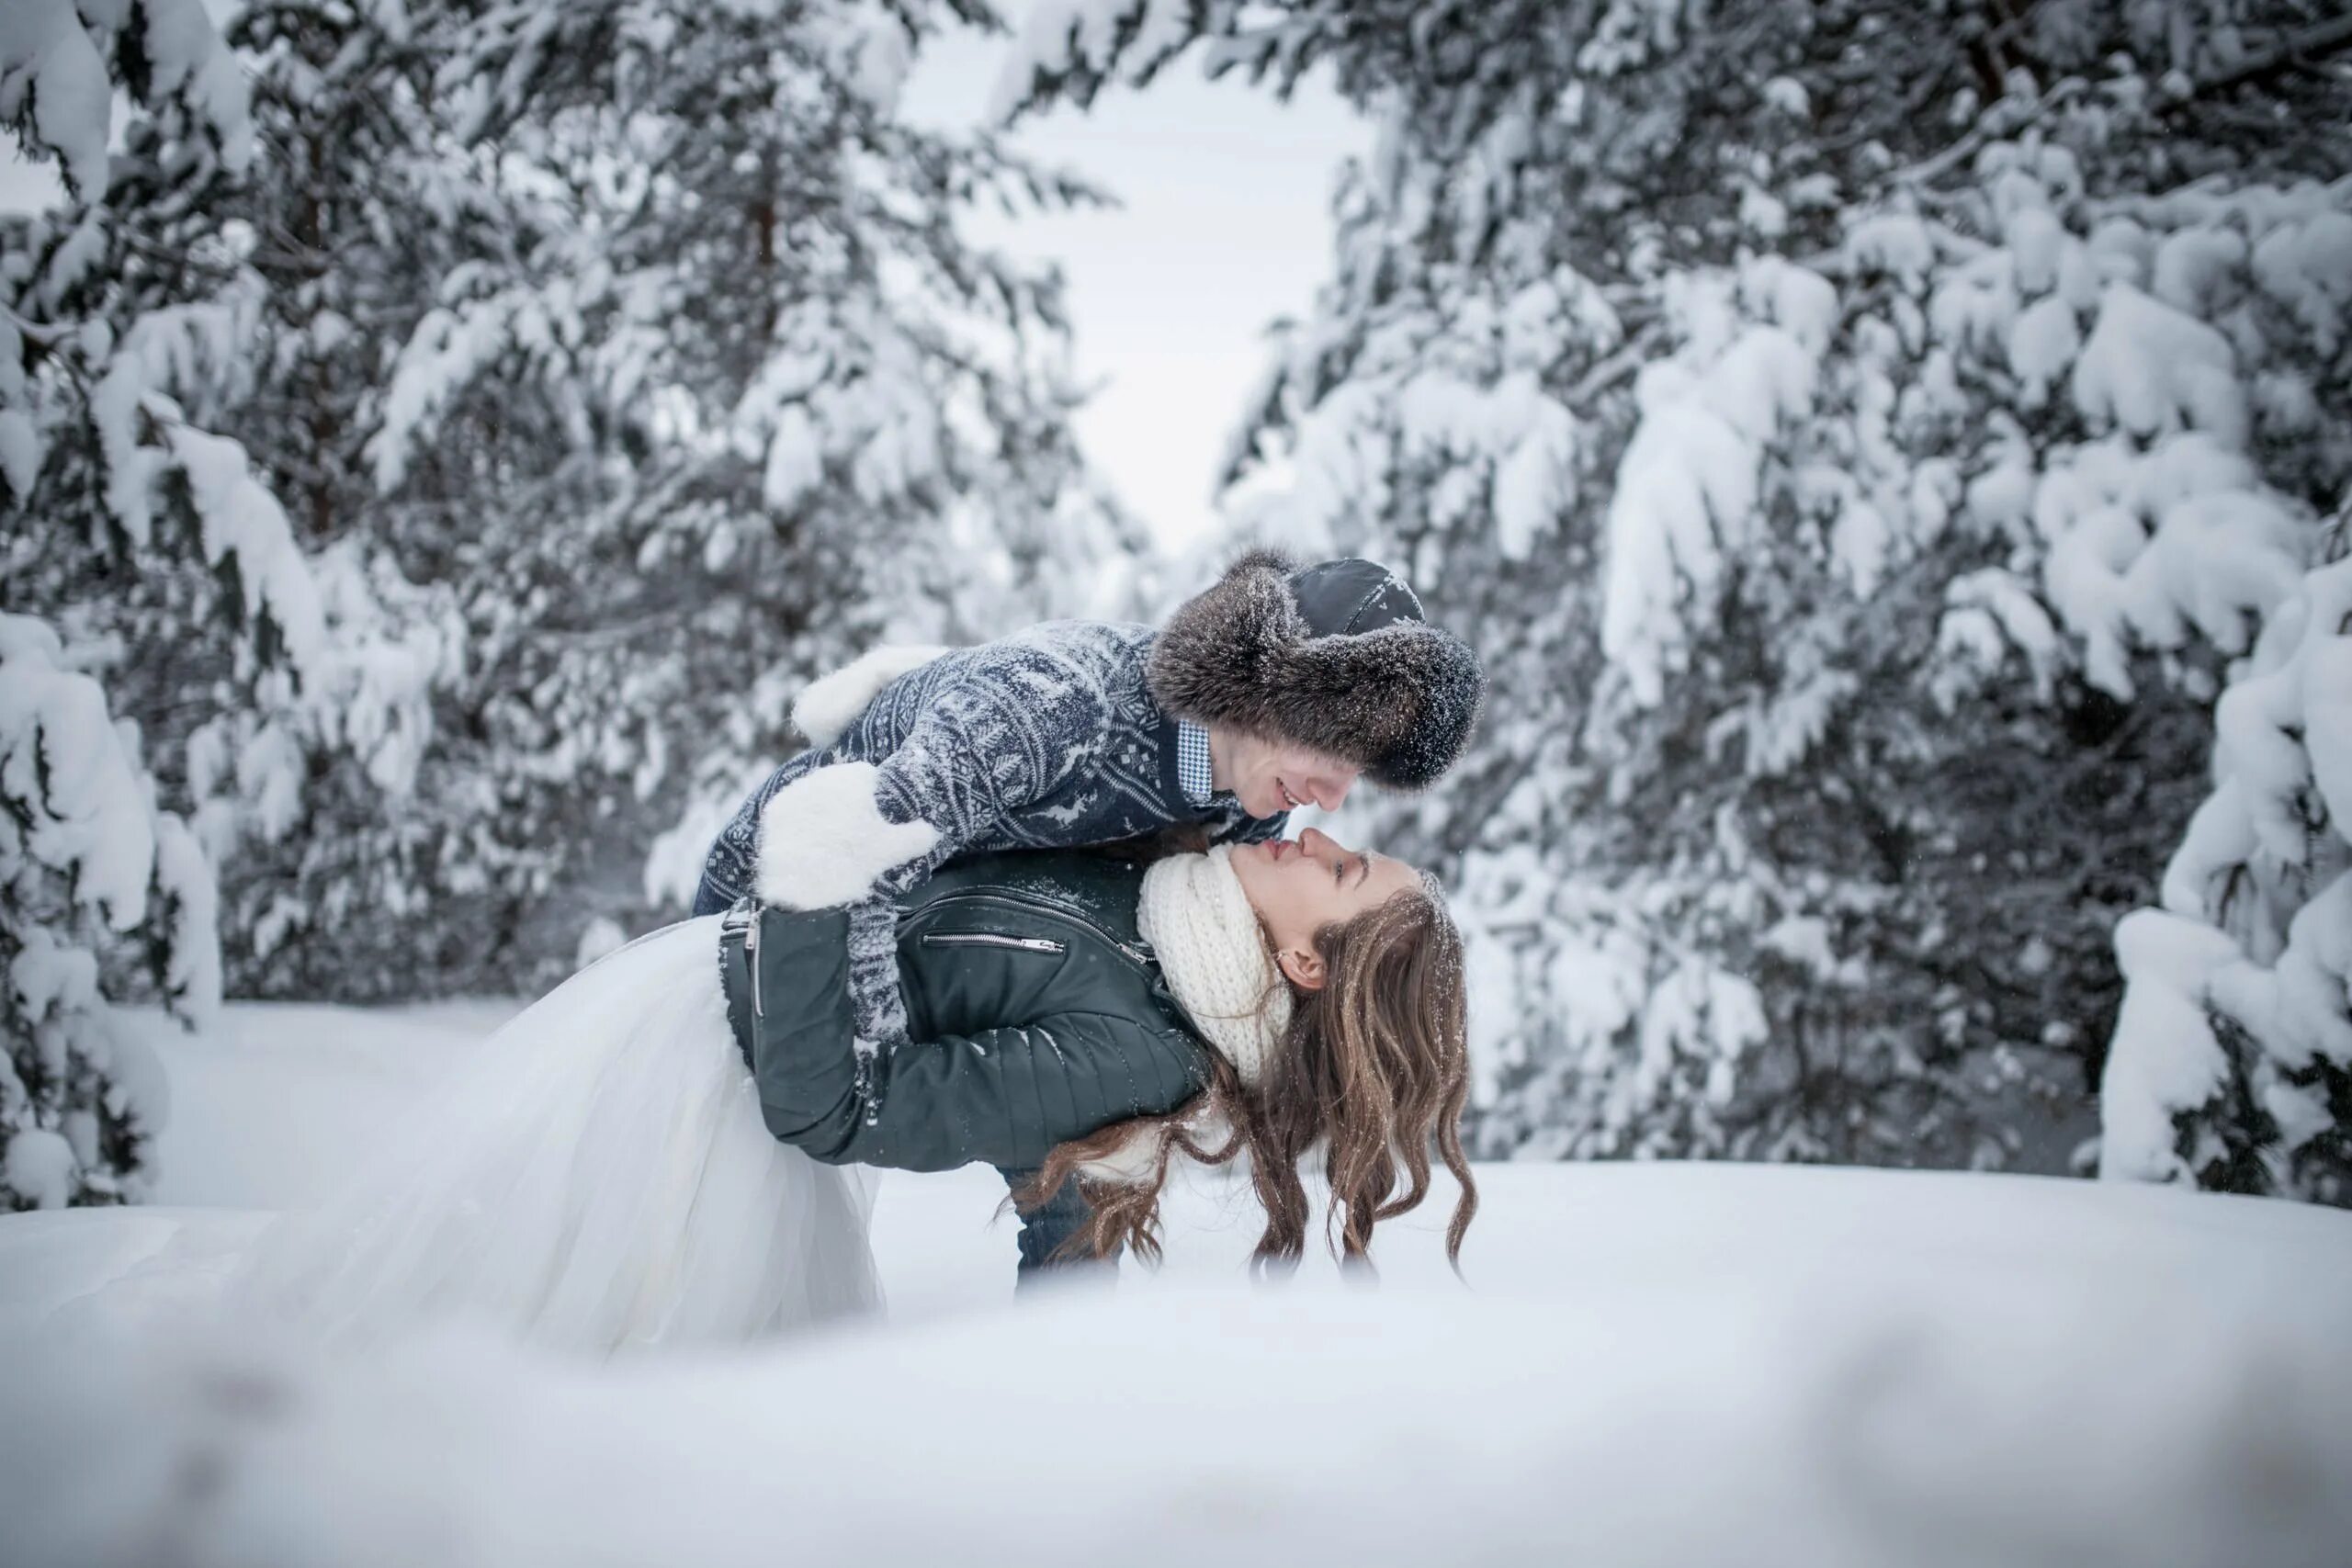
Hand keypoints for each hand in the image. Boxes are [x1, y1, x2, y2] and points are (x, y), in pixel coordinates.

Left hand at [754, 762, 939, 910]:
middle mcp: (821, 775)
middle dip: (846, 804)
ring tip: (828, 843)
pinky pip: (791, 811)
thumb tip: (931, 830)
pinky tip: (806, 846)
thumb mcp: (892, 850)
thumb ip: (918, 836)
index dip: (874, 800)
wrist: (804, 889)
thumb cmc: (853, 863)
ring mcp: (793, 791)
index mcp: (853, 777)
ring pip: (814, 797)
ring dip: (822, 812)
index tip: (874, 823)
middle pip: (839, 786)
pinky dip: (799, 824)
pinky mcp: (773, 811)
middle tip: (852, 835)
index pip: (869, 777)